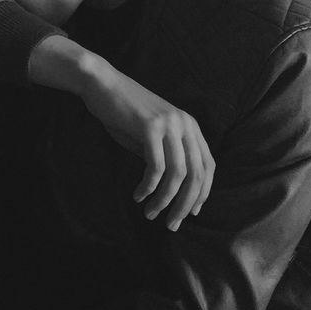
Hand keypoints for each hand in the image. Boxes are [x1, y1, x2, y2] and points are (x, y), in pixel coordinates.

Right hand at [29, 36, 215, 229]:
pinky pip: (156, 167)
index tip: (189, 213)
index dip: (202, 193)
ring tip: (151, 214)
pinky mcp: (150, 127)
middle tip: (171, 224)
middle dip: (184, 205)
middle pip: (196, 175)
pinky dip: (148, 187)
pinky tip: (138, 196)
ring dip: (164, 200)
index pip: (208, 166)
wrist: (102, 85)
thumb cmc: (124, 113)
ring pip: (177, 175)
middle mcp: (185, 124)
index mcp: (190, 126)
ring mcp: (169, 124)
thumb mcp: (151, 136)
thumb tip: (176, 191)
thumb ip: (166, 156)